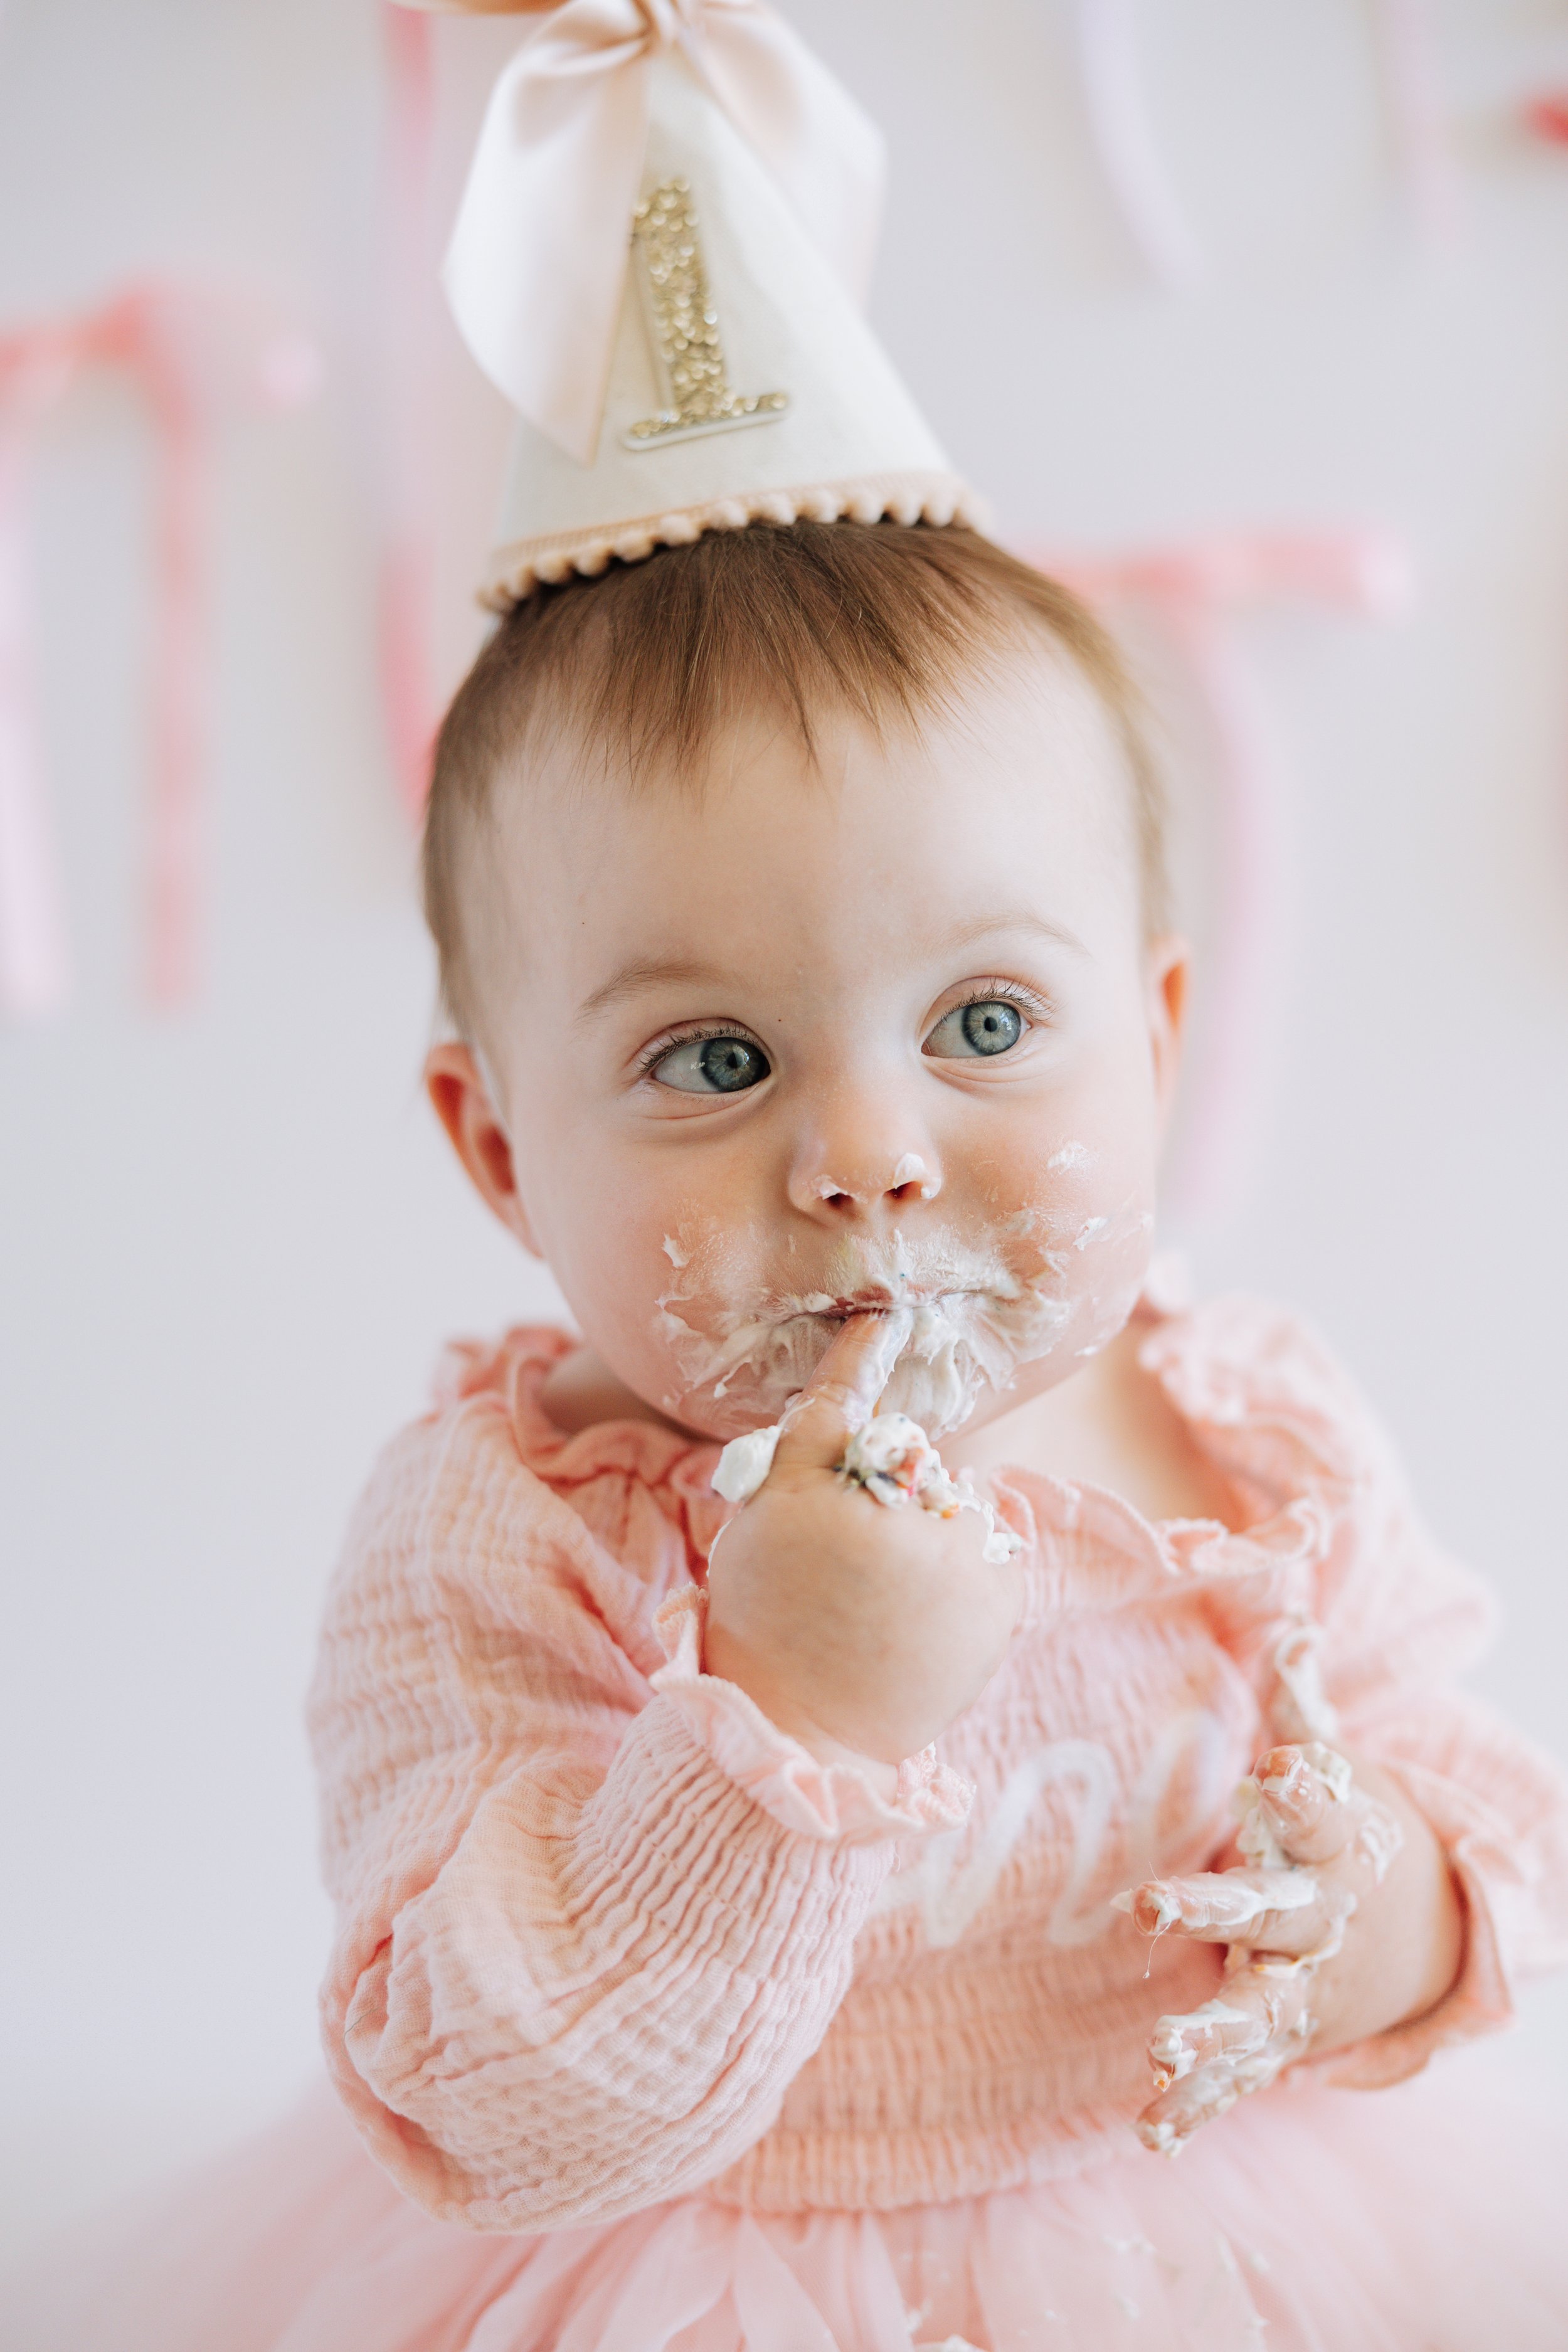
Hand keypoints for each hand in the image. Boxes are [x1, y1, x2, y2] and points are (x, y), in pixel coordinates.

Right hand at [703, 1317, 1023, 1779]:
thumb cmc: (770, 1612)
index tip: (881, 1324)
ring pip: (956, 1503)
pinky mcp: (1001, 1598)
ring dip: (932, 1530)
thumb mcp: (766, 1508)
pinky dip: (966, 1568)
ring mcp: (965, 1558)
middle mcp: (912, 1513)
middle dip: (893, 1491)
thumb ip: (818, 1421)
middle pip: (916, 1461)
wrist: (802, 1724)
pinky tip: (922, 1612)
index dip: (861, 1362)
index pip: (853, 1407)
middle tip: (847, 1561)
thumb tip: (874, 1332)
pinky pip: (990, 1548)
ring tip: (885, 1595)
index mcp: (838, 1487)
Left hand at [1118, 1743, 1464, 2154]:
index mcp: (1332, 1849)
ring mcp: (1302, 1985)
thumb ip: (1301, 1710)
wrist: (1420, 1940)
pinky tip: (1151, 2131)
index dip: (1301, 1792)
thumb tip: (1295, 1626)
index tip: (1278, 1772)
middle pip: (1269, 1911)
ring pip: (1252, 2008)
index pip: (1319, 1814)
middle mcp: (1316, 1920)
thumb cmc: (1352, 1840)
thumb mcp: (1340, 1775)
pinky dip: (1200, 2104)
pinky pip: (1239, 2074)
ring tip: (1157, 2049)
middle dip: (1212, 1907)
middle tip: (1153, 1903)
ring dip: (1205, 2030)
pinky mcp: (1283, 2036)